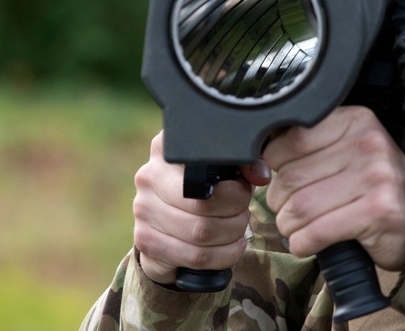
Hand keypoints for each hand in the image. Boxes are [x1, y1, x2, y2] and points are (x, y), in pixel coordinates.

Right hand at [132, 131, 271, 284]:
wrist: (168, 222)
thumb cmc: (204, 189)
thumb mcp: (226, 169)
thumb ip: (246, 164)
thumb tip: (260, 175)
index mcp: (170, 149)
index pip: (206, 167)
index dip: (234, 186)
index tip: (243, 189)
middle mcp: (150, 175)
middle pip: (205, 204)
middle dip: (236, 213)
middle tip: (243, 213)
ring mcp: (143, 209)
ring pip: (202, 233)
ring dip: (231, 235)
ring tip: (237, 230)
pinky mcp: (145, 240)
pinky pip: (195, 256)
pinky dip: (222, 256)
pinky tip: (229, 247)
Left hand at [264, 105, 404, 270]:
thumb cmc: (369, 187)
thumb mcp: (343, 151)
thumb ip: (304, 147)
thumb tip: (255, 163)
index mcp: (356, 120)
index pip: (288, 141)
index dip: (275, 167)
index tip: (288, 180)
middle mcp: (369, 143)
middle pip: (290, 178)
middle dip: (281, 203)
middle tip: (294, 210)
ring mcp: (377, 176)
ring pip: (298, 208)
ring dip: (290, 227)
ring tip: (303, 227)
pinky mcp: (378, 211)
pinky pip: (315, 233)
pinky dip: (303, 244)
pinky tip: (312, 242)